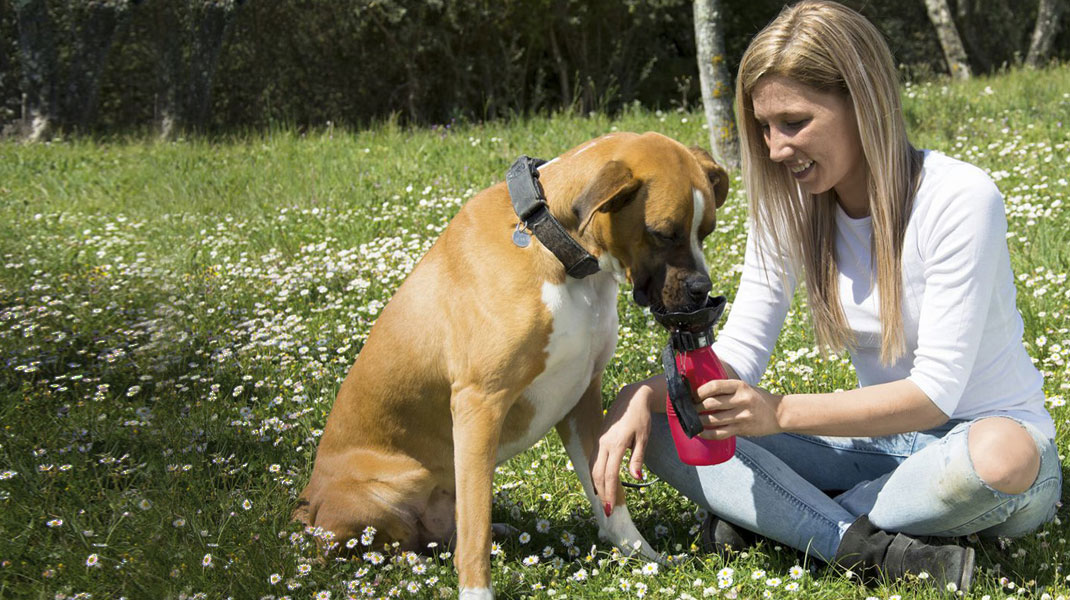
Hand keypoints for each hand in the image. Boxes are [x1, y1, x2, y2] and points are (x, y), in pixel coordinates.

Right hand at [590, 379, 658, 511]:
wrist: (630, 398)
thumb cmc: (640, 417)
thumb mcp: (644, 437)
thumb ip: (638, 458)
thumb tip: (636, 477)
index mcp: (616, 444)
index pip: (610, 474)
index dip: (610, 492)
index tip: (611, 507)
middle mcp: (604, 444)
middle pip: (598, 474)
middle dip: (602, 493)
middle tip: (607, 510)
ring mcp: (599, 441)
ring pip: (593, 467)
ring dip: (596, 485)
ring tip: (602, 499)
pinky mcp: (598, 439)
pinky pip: (593, 460)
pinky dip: (594, 474)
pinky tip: (598, 482)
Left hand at [693, 379, 783, 438]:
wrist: (779, 413)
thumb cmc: (758, 399)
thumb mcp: (745, 388)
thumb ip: (727, 390)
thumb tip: (701, 393)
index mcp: (740, 386)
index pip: (714, 386)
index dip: (699, 391)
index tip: (692, 395)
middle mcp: (741, 400)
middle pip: (710, 404)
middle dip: (695, 407)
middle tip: (688, 409)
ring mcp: (742, 416)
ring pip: (712, 419)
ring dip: (698, 421)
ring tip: (691, 421)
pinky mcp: (742, 429)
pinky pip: (720, 433)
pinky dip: (707, 434)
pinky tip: (700, 432)